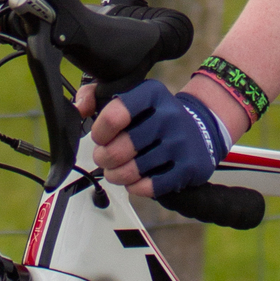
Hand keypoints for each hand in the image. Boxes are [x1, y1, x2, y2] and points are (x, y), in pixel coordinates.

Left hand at [84, 78, 231, 196]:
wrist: (199, 128)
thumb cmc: (154, 115)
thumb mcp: (130, 94)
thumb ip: (96, 95)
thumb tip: (80, 108)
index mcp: (152, 93)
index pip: (116, 113)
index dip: (100, 131)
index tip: (99, 136)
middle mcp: (169, 115)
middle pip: (121, 147)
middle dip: (104, 157)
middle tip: (103, 158)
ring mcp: (181, 142)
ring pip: (134, 170)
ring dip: (116, 175)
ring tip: (115, 171)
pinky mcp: (189, 167)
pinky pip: (151, 186)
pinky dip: (136, 187)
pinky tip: (134, 180)